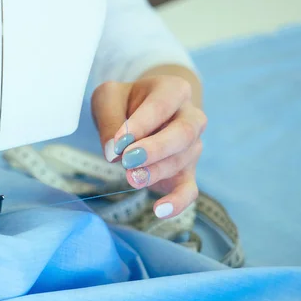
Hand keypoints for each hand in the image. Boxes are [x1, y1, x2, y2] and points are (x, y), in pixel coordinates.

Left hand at [91, 75, 206, 218]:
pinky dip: (177, 202)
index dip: (141, 124)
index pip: (162, 105)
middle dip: (155, 149)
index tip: (118, 142)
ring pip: (183, 160)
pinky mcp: (186, 172)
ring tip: (130, 178)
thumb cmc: (123, 102)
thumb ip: (109, 119)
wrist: (137, 113)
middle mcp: (191, 116)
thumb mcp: (108, 98)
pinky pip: (189, 189)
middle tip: (128, 160)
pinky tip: (159, 210)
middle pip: (184, 133)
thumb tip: (113, 152)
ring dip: (155, 172)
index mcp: (174, 90)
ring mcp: (192, 146)